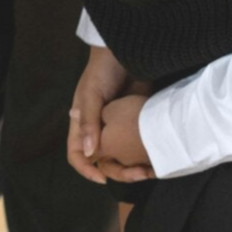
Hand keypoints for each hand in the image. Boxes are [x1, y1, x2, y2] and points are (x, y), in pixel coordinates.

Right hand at [67, 45, 148, 183]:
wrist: (128, 53)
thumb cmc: (103, 71)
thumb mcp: (92, 94)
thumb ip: (89, 122)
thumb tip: (89, 154)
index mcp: (81, 124)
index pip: (76, 154)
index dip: (85, 169)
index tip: (102, 179)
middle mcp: (98, 130)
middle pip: (102, 161)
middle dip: (118, 171)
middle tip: (138, 174)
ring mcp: (117, 128)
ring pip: (120, 156)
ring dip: (133, 166)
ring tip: (149, 170)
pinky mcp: (134, 123)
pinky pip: (136, 146)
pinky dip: (144, 155)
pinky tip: (155, 158)